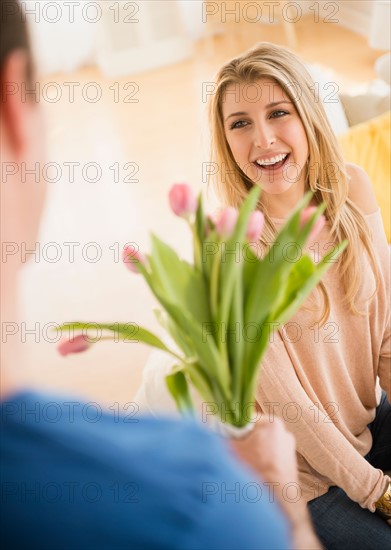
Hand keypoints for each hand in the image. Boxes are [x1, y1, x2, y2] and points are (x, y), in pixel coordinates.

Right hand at [230, 413, 321, 548]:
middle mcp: (284, 432)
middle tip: (234, 455)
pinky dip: (261, 463)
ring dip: (252, 454)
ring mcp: (289, 449)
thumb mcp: (231, 451)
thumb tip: (208, 429)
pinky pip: (270, 458)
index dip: (233, 430)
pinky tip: (253, 474)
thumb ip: (220, 437)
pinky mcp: (290, 464)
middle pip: (254, 433)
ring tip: (243, 467)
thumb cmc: (255, 473)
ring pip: (262, 446)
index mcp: (271, 423)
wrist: (277, 503)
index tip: (226, 441)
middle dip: (243, 443)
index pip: (245, 419)